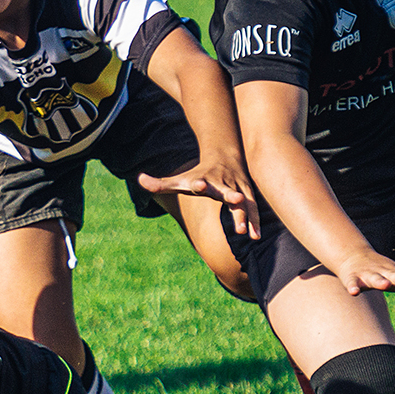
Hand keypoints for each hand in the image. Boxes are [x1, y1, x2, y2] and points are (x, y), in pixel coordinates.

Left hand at [138, 155, 260, 238]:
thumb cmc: (199, 175)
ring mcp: (237, 189)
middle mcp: (222, 183)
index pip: (199, 181)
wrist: (225, 157)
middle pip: (226, 190)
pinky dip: (255, 222)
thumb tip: (138, 179)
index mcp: (203, 180)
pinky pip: (253, 209)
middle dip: (231, 195)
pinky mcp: (247, 194)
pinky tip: (256, 236)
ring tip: (246, 232)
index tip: (199, 184)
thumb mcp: (179, 179)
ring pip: (243, 203)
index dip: (199, 183)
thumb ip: (160, 183)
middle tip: (234, 200)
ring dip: (246, 216)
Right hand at [333, 247, 394, 296]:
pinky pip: (352, 283)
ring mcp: (368, 275)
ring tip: (384, 285)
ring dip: (379, 281)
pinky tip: (354, 292)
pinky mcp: (353, 278)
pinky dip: (353, 287)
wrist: (354, 257)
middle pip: (393, 276)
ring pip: (374, 279)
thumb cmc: (386, 272)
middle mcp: (385, 272)